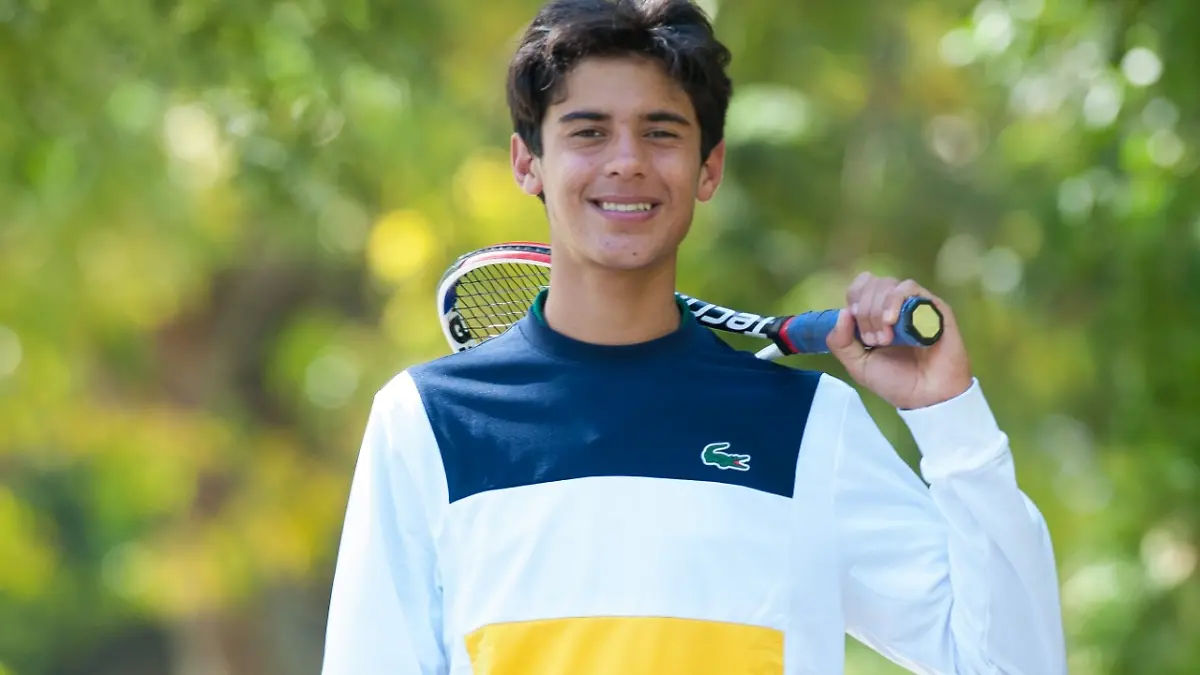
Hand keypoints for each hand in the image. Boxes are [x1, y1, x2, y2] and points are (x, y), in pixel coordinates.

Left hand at [826, 272, 972, 409]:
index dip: (853, 298)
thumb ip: (841, 342)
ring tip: (884, 338)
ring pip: (889, 284)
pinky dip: (894, 301)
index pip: (860, 287)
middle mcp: (894, 306)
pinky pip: (910, 288)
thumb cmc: (896, 381)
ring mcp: (914, 305)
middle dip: (865, 311)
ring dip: (878, 309)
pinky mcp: (933, 307)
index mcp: (875, 316)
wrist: (927, 397)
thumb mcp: (858, 365)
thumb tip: (842, 312)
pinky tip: (892, 322)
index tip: (853, 321)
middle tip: (872, 340)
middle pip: (872, 284)